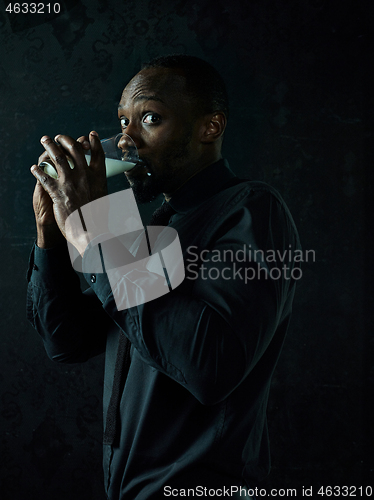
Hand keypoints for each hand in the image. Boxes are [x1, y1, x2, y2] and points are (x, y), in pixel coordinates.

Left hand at [31, 131, 106, 250]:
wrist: (90, 231)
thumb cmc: (98, 217)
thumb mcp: (104, 197)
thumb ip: (98, 185)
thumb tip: (97, 181)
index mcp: (99, 177)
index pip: (97, 153)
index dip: (94, 142)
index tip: (90, 135)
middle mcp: (85, 176)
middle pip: (75, 150)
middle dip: (66, 140)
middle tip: (59, 137)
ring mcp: (70, 183)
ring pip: (58, 157)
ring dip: (50, 146)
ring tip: (45, 141)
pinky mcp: (58, 192)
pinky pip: (44, 176)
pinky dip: (38, 171)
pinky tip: (34, 168)